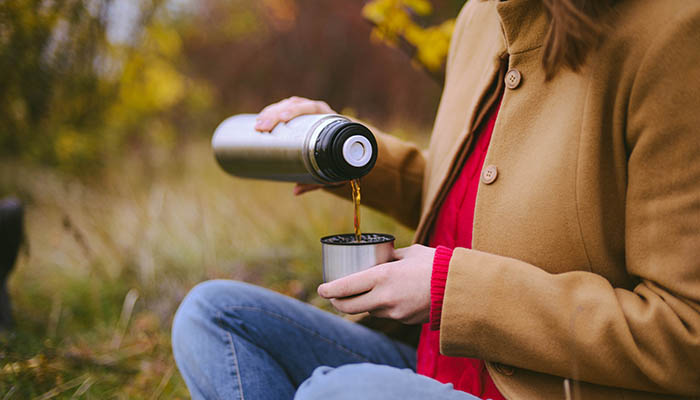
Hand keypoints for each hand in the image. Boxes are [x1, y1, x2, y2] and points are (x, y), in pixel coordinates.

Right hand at [254, 96, 335, 195]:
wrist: (348, 149)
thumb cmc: (340, 158)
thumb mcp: (332, 169)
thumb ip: (317, 180)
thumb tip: (296, 190)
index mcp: (330, 118)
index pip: (312, 107)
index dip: (296, 110)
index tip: (282, 119)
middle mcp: (318, 112)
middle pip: (295, 105)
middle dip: (275, 114)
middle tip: (261, 127)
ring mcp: (307, 112)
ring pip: (286, 105)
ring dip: (270, 113)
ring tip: (257, 125)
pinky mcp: (298, 116)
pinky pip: (283, 109)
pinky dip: (271, 113)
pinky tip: (260, 119)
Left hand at [317, 244, 435, 324]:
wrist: (460, 287)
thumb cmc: (434, 264)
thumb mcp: (408, 253)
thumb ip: (390, 256)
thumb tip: (379, 255)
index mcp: (382, 277)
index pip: (345, 288)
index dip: (329, 290)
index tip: (322, 288)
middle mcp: (385, 298)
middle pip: (349, 307)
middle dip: (337, 303)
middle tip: (333, 296)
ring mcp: (395, 312)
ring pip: (368, 311)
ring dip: (362, 304)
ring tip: (360, 293)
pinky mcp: (405, 320)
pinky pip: (386, 314)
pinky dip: (382, 307)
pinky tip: (387, 297)